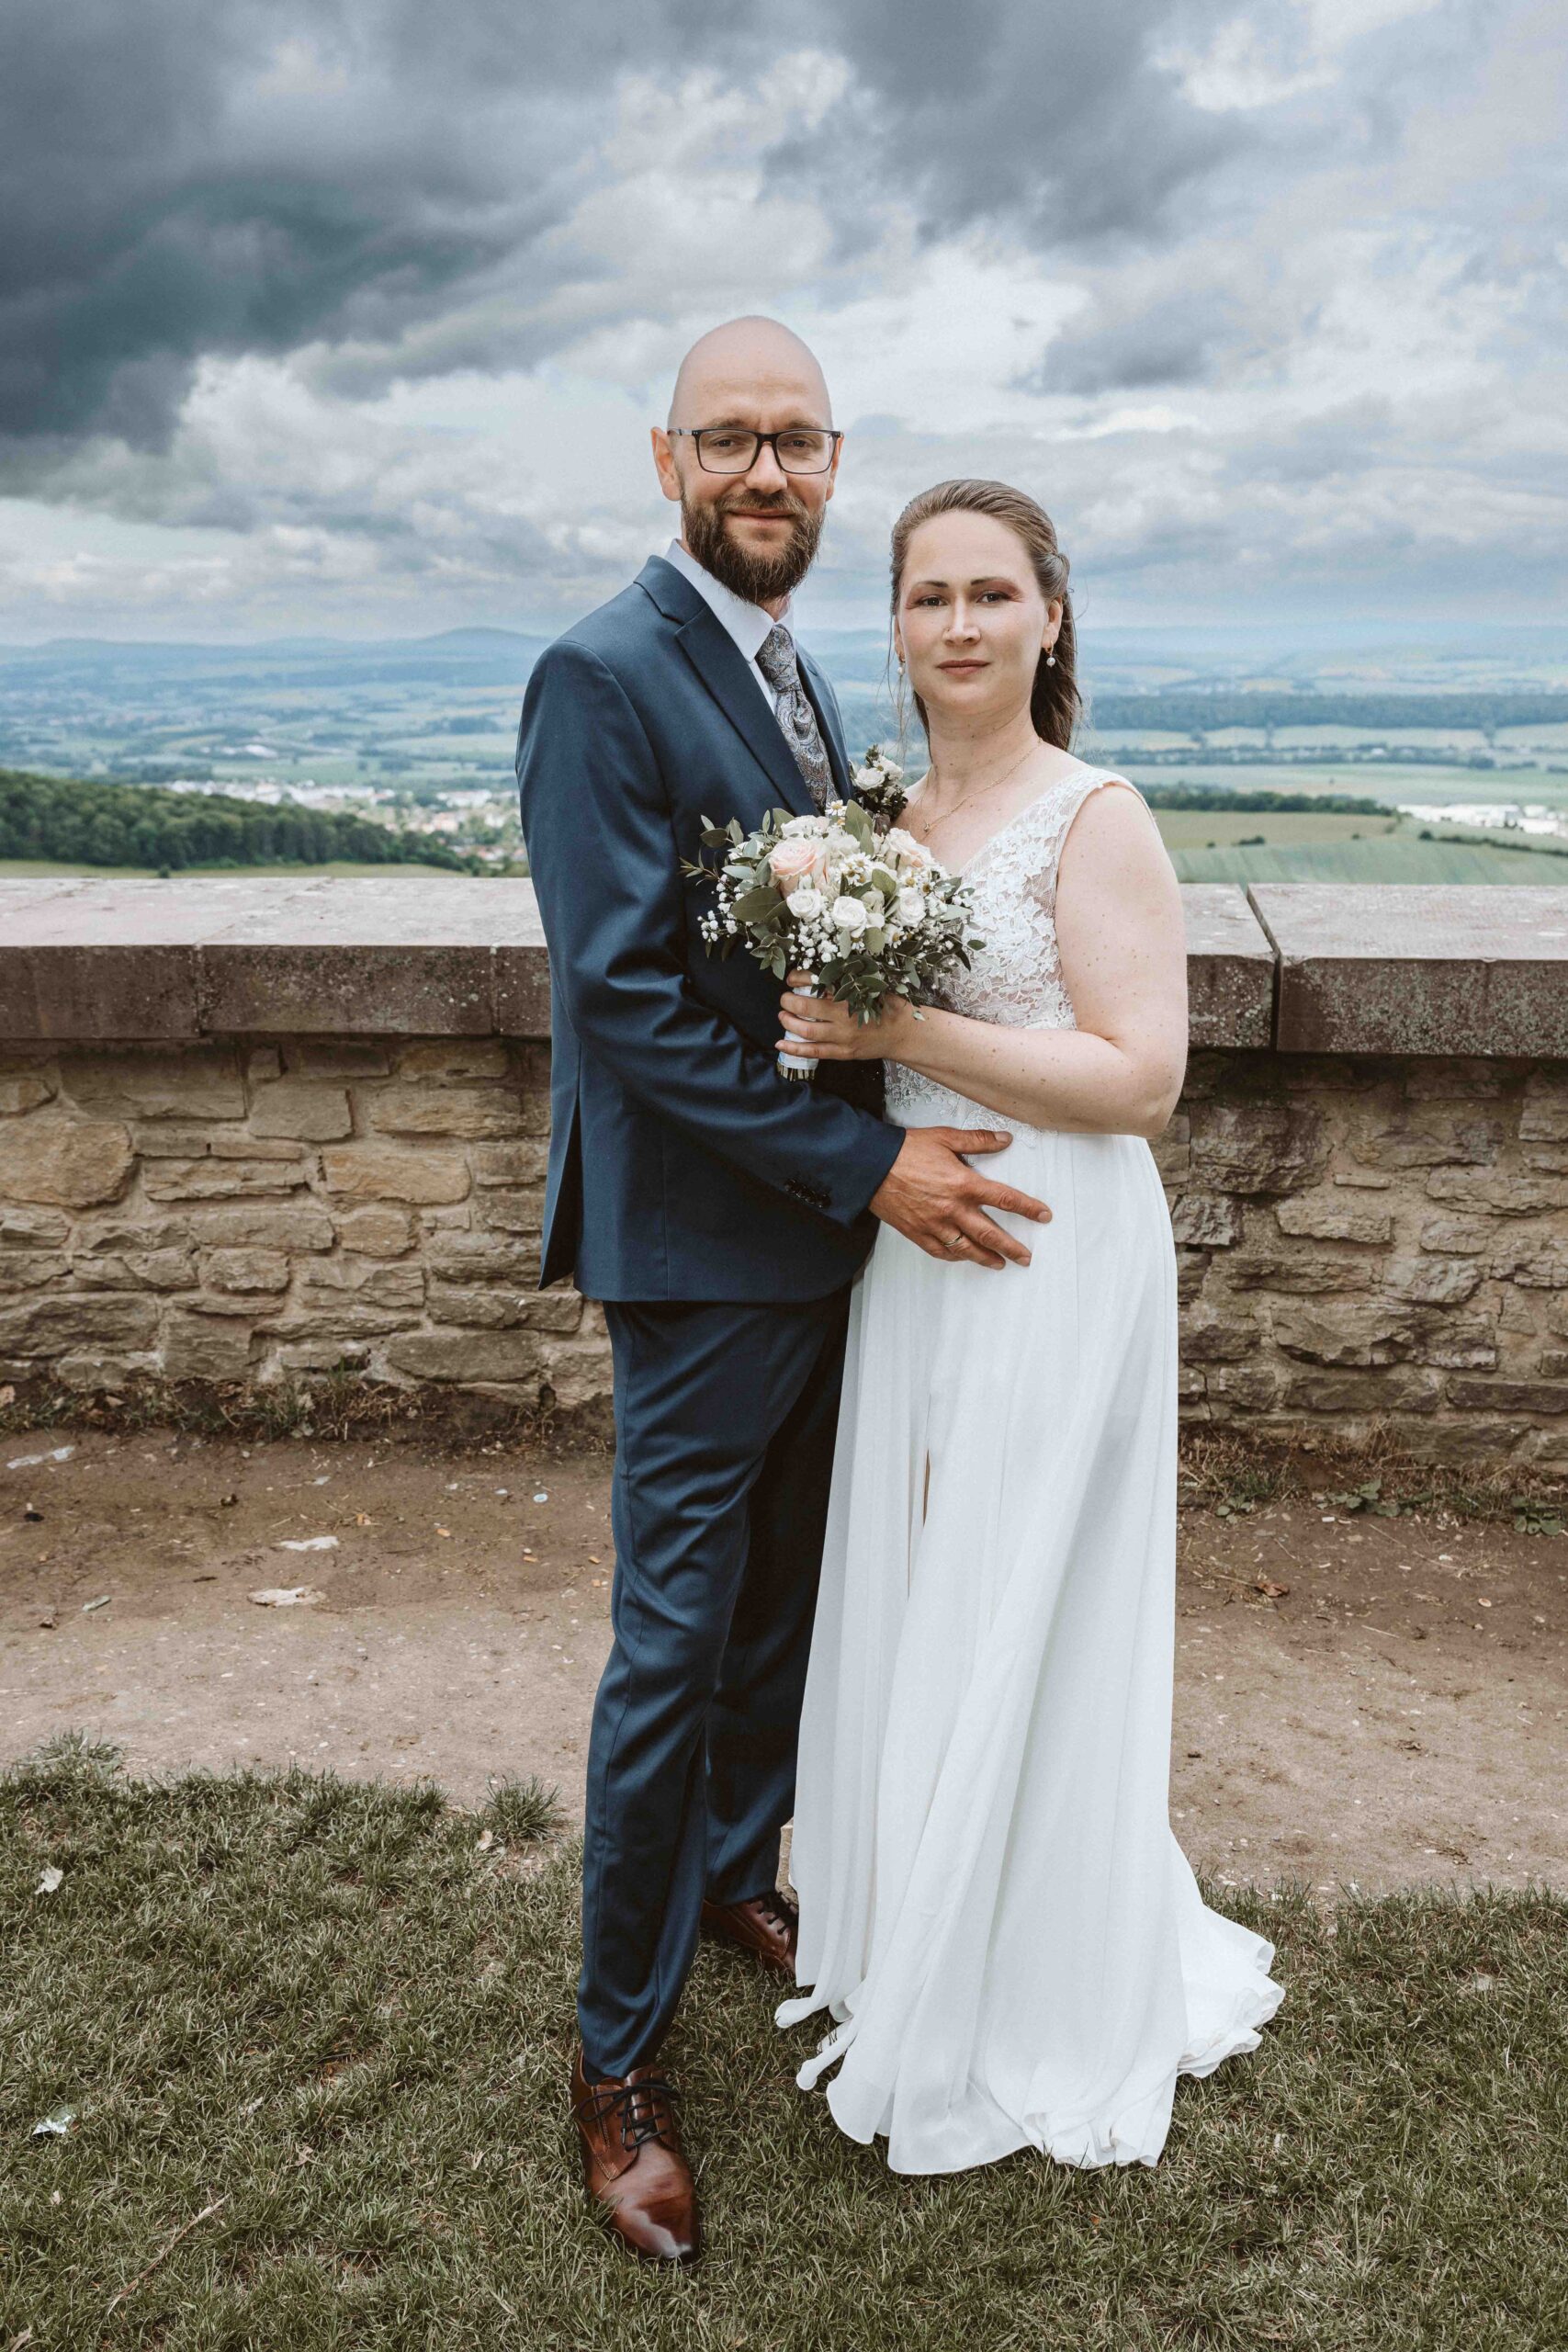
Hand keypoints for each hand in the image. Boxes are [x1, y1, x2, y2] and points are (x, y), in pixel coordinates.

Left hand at [776, 971, 909, 1063]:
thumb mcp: (872, 984)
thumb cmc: (888, 1005)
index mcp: (851, 993)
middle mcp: (845, 1014)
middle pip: (806, 1006)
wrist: (904, 1032)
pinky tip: (781, 1045)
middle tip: (784, 998)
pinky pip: (814, 1052)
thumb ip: (850, 978)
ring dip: (788, 1022)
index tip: (792, 978)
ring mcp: (843, 1036)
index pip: (816, 981)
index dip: (798, 978)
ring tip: (782, 1015)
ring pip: (806, 1030)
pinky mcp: (843, 1052)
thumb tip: (823, 967)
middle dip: (788, 1001)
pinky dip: (795, 1049)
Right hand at [869, 1127, 1050, 1269]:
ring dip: (986, 1258)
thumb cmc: (905, 1150)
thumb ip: (978, 1141)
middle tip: (1026, 1258)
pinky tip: (963, 1257)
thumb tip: (1004, 1139)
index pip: (1005, 1199)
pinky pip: (941, 1251)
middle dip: (1012, 1248)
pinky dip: (955, 1256)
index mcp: (963, 1184)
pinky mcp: (917, 1232)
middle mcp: (953, 1209)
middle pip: (990, 1234)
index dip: (1028, 1208)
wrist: (869, 1166)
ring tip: (999, 1265)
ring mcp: (935, 1224)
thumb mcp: (945, 1138)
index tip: (1043, 1215)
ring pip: (967, 1248)